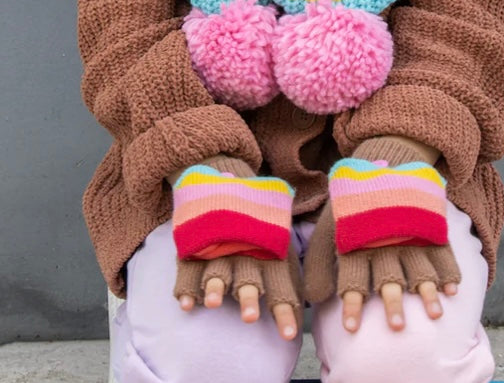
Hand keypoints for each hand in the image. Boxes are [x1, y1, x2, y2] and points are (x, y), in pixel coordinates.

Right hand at [169, 155, 301, 340]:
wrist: (223, 169)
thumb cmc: (256, 212)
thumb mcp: (277, 227)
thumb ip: (289, 258)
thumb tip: (318, 293)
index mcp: (267, 244)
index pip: (279, 280)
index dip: (285, 307)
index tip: (290, 335)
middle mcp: (243, 245)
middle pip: (247, 274)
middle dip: (248, 295)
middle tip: (250, 317)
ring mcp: (216, 241)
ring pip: (217, 267)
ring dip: (215, 286)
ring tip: (213, 303)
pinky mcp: (193, 240)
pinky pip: (188, 263)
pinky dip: (185, 284)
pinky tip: (185, 303)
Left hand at [302, 200, 459, 332]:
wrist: (381, 162)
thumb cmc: (352, 208)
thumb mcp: (330, 229)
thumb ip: (320, 264)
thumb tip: (314, 298)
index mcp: (357, 243)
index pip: (352, 278)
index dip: (351, 304)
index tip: (351, 329)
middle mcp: (384, 241)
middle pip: (388, 276)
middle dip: (392, 302)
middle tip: (397, 326)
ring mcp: (410, 233)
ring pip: (420, 267)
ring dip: (427, 292)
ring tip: (434, 314)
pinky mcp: (429, 226)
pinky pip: (442, 251)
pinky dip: (448, 271)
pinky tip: (452, 289)